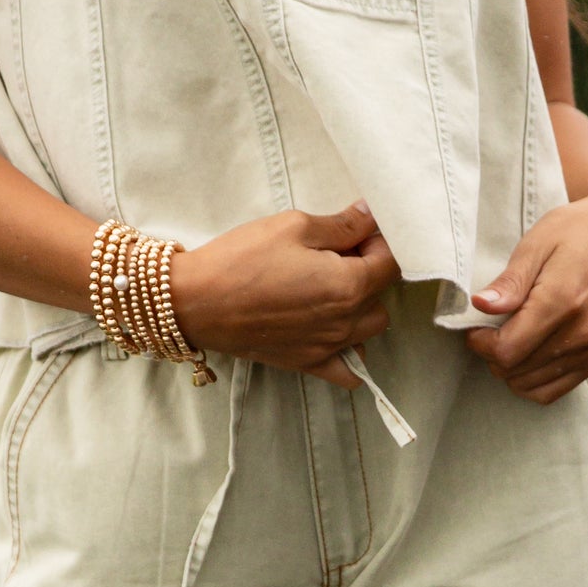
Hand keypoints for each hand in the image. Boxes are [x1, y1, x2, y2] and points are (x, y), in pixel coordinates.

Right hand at [170, 202, 399, 390]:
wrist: (196, 301)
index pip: (391, 262)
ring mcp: (328, 347)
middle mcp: (345, 322)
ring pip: (370, 330)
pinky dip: (351, 354)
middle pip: (381, 296)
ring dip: (361, 307)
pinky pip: (348, 371)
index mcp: (348, 286)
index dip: (379, 240)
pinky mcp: (307, 363)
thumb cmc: (242, 259)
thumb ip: (341, 225)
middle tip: (336, 253)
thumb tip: (371, 216)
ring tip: (329, 287)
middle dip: (368, 271)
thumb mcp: (293, 226)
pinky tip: (334, 331)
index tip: (356, 230)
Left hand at [465, 177, 587, 403]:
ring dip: (511, 369)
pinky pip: (556, 390)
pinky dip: (533, 380)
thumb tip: (480, 306)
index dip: (480, 343)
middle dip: (492, 355)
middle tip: (489, 329)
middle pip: (516, 371)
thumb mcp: (536, 244)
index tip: (475, 327)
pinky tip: (527, 353)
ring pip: (533, 386)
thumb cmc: (577, 232)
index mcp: (562, 302)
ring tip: (508, 338)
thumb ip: (510, 282)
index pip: (507, 351)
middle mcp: (582, 332)